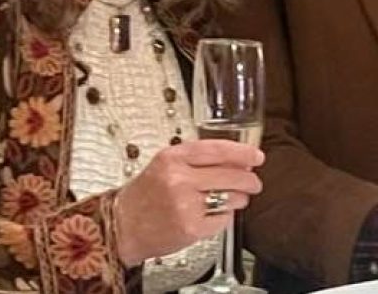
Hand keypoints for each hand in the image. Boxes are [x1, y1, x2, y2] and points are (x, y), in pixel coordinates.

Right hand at [111, 139, 262, 266]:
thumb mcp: (165, 165)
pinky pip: (222, 219)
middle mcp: (179, 179)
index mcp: (172, 158)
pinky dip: (223, 217)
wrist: (122, 226)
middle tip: (254, 182)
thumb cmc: (144, 195)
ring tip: (235, 198)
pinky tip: (215, 214)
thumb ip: (196, 159)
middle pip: (230, 175)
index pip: (217, 150)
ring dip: (239, 199)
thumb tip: (236, 159)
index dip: (242, 153)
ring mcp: (186, 205)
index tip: (256, 156)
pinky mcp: (191, 228)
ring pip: (230, 198)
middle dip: (249, 179)